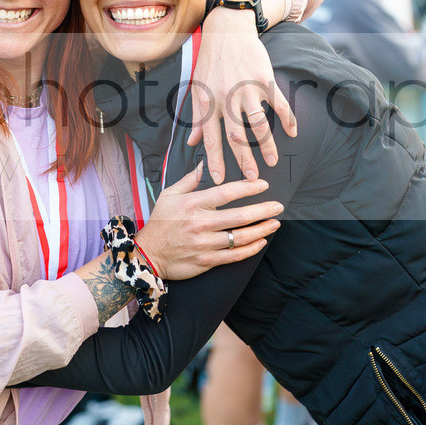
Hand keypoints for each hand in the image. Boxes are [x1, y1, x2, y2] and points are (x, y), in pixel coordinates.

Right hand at [137, 162, 282, 280]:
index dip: (248, 188)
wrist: (147, 255)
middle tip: (278, 206)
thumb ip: (189, 180)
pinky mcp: (207, 261)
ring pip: (240, 237)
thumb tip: (203, 163)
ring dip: (262, 230)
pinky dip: (251, 249)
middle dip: (263, 210)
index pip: (226, 193)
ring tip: (274, 224)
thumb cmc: (160, 223)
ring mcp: (204, 244)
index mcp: (192, 204)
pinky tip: (261, 242)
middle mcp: (200, 224)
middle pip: (240, 216)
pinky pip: (234, 256)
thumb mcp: (168, 195)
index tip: (263, 184)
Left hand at [190, 12, 297, 183]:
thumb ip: (196, 118)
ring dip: (267, 146)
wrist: (227, 30)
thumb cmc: (210, 62)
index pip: (211, 138)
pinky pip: (279, 104)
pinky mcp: (265, 79)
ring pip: (258, 125)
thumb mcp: (197, 88)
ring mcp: (247, 89)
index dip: (215, 160)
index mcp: (209, 103)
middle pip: (236, 137)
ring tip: (272, 162)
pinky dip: (287, 120)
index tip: (219, 180)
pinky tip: (292, 133)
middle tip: (252, 179)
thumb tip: (191, 144)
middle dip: (244, 161)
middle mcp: (227, 98)